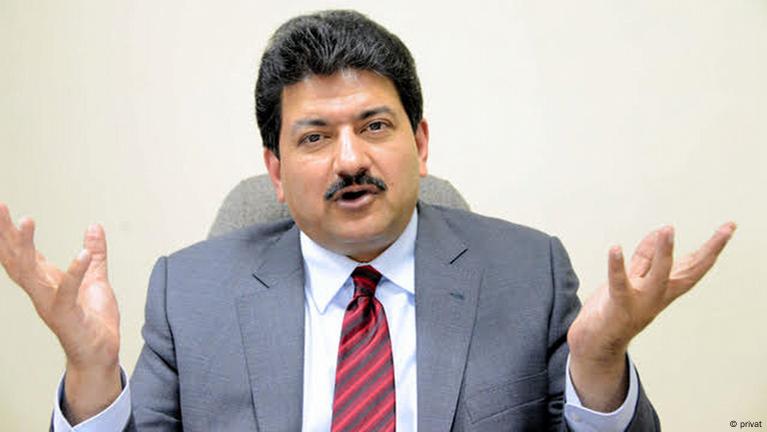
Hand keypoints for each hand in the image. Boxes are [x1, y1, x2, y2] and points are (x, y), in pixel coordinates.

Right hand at [0, 203, 121, 422]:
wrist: (100, 353)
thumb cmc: (93, 320)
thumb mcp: (96, 278)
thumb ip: (95, 253)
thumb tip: (94, 227)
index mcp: (46, 282)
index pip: (23, 253)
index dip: (11, 233)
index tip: (2, 208)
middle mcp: (41, 291)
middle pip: (16, 258)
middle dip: (6, 234)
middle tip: (0, 208)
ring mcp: (51, 304)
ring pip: (30, 272)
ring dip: (26, 246)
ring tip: (26, 220)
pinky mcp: (67, 316)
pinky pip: (67, 292)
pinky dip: (74, 272)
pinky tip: (82, 254)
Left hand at [567, 222, 735, 410]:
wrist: (596, 346)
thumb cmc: (614, 310)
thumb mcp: (633, 279)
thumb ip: (645, 258)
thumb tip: (658, 232)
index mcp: (664, 288)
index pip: (693, 265)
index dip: (712, 247)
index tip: (729, 227)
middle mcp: (658, 296)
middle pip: (689, 271)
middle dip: (709, 250)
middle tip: (726, 229)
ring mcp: (640, 302)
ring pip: (657, 275)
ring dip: (663, 252)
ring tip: (668, 229)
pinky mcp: (618, 306)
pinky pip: (618, 283)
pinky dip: (616, 266)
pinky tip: (615, 248)